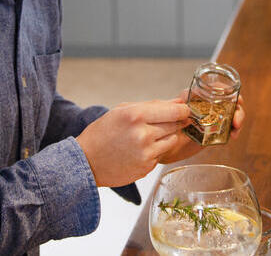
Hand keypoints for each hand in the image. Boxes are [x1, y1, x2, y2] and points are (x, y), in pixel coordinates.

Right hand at [76, 100, 190, 187]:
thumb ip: (152, 105)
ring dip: (166, 137)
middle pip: (176, 125)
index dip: (183, 110)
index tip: (184, 109)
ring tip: (148, 136)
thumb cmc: (103, 133)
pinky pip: (162, 154)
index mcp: (136, 115)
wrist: (86, 161)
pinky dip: (156, 150)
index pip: (175, 111)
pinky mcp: (147, 167)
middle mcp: (143, 134)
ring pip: (172, 140)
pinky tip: (140, 150)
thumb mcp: (123, 110)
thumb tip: (179, 102)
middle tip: (162, 122)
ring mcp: (146, 153)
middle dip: (174, 122)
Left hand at [157, 92, 245, 163]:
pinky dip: (234, 130)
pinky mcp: (213, 133)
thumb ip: (173, 107)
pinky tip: (233, 135)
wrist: (160, 147)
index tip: (234, 98)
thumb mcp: (165, 113)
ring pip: (231, 113)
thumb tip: (182, 102)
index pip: (215, 88)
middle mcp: (205, 106)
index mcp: (196, 97)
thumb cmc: (161, 127)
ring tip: (235, 128)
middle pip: (228, 100)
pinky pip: (228, 129)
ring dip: (238, 118)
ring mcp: (211, 119)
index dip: (228, 90)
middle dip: (237, 107)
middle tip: (236, 119)